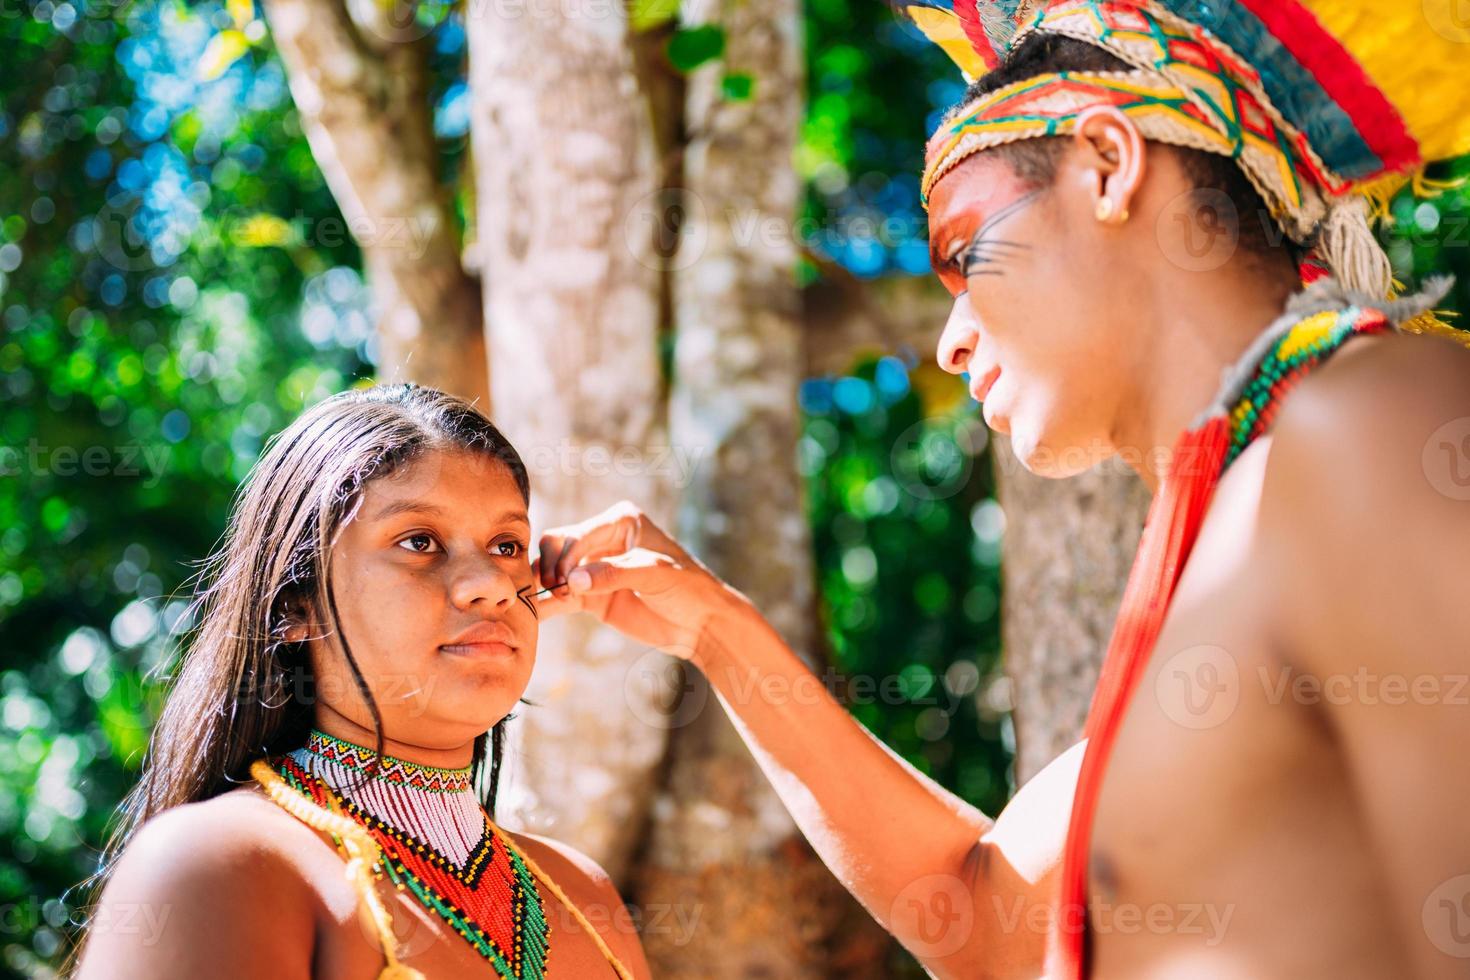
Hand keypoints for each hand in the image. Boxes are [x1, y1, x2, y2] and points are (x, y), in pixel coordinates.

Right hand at [531, 500, 741, 660]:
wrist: (702, 624)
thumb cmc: (688, 588)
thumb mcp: (655, 573)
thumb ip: (614, 574)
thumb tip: (571, 581)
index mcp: (621, 521)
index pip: (579, 533)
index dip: (567, 556)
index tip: (566, 581)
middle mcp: (603, 541)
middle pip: (558, 545)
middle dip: (551, 566)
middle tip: (556, 591)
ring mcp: (596, 570)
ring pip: (555, 570)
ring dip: (543, 584)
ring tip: (537, 602)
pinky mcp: (593, 597)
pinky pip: (562, 598)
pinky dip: (548, 604)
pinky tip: (534, 614)